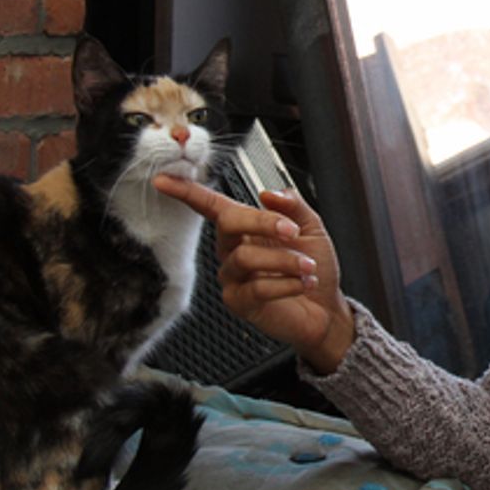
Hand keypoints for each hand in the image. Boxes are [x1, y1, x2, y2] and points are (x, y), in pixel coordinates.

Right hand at [151, 176, 355, 373]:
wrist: (326, 309)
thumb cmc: (313, 268)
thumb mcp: (312, 228)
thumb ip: (293, 206)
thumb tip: (270, 193)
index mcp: (245, 228)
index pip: (211, 205)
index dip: (186, 192)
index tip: (163, 180)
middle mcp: (232, 250)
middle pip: (229, 223)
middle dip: (263, 222)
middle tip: (291, 231)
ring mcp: (232, 277)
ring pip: (246, 257)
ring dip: (285, 260)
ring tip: (307, 267)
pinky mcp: (239, 302)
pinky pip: (257, 287)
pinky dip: (287, 283)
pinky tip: (302, 284)